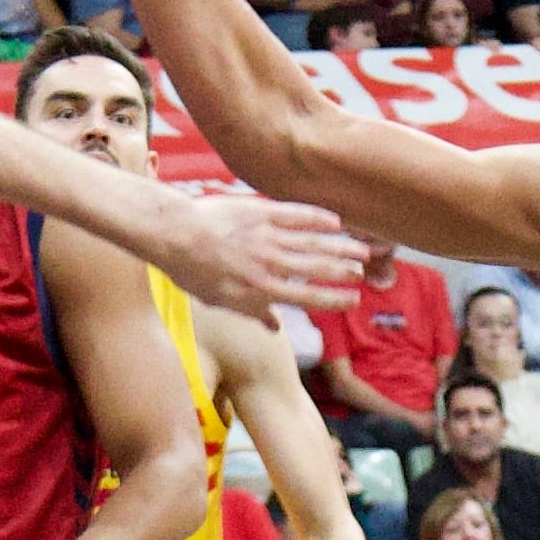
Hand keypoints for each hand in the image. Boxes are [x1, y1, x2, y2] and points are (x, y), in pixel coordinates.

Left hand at [150, 189, 363, 316]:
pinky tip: (336, 221)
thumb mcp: (219, 300)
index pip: (306, 297)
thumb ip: (251, 312)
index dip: (333, 299)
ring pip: (313, 242)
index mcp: (259, 288)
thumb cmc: (192, 270)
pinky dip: (318, 218)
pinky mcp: (262, 211)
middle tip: (364, 273)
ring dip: (340, 246)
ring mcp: (267, 236)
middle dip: (344, 271)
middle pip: (316, 268)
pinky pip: (297, 214)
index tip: (353, 300)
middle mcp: (269, 263)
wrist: (174, 234)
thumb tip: (274, 327)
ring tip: (363, 250)